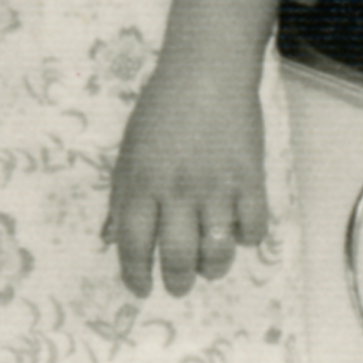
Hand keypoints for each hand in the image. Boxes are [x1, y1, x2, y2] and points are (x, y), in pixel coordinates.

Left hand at [106, 50, 266, 296]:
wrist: (206, 74)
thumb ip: (121, 196)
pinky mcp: (251, 181)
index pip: (133, 244)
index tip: (140, 288)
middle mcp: (176, 190)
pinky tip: (237, 232)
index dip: (135, 274)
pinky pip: (253, 229)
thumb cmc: (161, 110)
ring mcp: (216, 187)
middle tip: (177, 286)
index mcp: (139, 182)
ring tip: (208, 268)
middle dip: (176, 281)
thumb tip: (109, 238)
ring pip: (217, 252)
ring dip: (212, 269)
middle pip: (176, 256)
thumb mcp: (128, 150)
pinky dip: (246, 239)